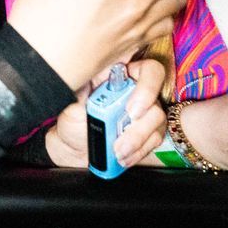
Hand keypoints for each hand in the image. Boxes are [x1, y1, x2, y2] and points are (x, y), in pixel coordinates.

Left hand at [44, 57, 168, 169]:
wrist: (74, 147)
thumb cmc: (72, 120)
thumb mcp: (71, 105)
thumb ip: (81, 95)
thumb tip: (88, 87)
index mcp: (119, 74)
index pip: (148, 70)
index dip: (147, 88)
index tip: (131, 110)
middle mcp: (136, 89)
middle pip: (156, 99)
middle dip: (141, 125)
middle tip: (122, 141)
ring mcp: (145, 111)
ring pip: (157, 121)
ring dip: (138, 140)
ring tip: (118, 153)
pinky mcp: (148, 131)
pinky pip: (155, 139)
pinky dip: (140, 151)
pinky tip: (124, 158)